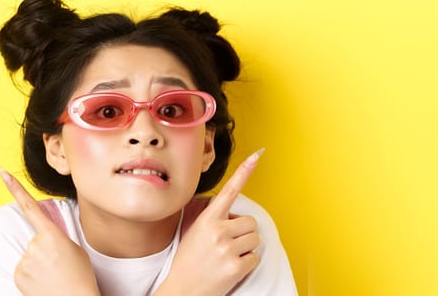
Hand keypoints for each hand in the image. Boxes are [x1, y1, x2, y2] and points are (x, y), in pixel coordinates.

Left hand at [0, 167, 99, 295]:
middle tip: (61, 264)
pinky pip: (24, 267)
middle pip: (36, 239)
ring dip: (40, 263)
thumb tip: (42, 238)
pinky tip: (44, 281)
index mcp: (52, 235)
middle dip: (46, 249)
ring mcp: (24, 260)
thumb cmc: (80, 276)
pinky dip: (33, 274)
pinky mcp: (18, 274)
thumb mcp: (75, 249)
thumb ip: (57, 237)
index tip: (3, 172)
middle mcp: (35, 245)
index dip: (15, 188)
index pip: (30, 206)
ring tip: (55, 274)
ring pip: (30, 254)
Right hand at [155, 149, 263, 295]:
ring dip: (246, 248)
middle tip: (226, 245)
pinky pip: (255, 258)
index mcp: (206, 220)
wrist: (181, 292)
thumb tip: (234, 214)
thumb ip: (213, 220)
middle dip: (244, 233)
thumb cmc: (188, 262)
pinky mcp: (236, 267)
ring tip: (227, 257)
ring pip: (256, 239)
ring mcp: (227, 249)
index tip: (257, 154)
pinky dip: (247, 265)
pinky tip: (230, 269)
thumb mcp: (194, 233)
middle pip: (251, 221)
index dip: (244, 172)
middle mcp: (217, 231)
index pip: (229, 190)